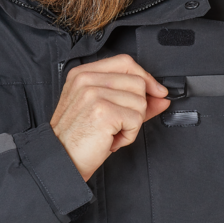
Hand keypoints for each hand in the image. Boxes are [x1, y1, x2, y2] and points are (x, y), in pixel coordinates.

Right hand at [51, 55, 169, 180]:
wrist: (62, 160)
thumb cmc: (78, 139)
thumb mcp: (103, 111)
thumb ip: (132, 99)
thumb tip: (161, 96)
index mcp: (82, 74)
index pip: (125, 62)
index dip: (145, 77)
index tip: (156, 92)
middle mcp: (86, 80)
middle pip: (137, 82)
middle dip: (137, 108)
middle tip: (118, 124)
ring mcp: (94, 94)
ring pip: (139, 102)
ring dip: (132, 124)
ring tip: (111, 132)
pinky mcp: (104, 111)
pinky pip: (136, 120)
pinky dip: (128, 135)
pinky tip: (111, 140)